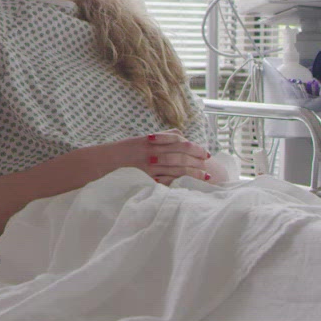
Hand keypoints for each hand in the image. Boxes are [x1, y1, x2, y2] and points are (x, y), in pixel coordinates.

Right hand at [86, 131, 211, 185]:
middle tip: (209, 165)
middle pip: (181, 156)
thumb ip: (167, 135)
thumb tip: (184, 135)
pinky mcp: (148, 177)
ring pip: (176, 169)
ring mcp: (150, 166)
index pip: (181, 143)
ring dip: (193, 173)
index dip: (195, 148)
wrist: (111, 158)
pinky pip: (166, 180)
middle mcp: (153, 152)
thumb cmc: (133, 147)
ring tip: (206, 177)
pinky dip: (179, 182)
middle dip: (197, 161)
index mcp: (155, 140)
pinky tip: (189, 184)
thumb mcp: (148, 137)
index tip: (206, 153)